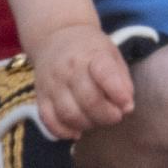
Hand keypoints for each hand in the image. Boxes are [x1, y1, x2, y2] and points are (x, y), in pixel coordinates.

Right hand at [31, 22, 133, 139]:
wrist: (56, 37)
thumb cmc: (90, 48)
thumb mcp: (111, 53)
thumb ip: (122, 79)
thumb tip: (127, 107)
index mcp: (92, 54)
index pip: (104, 73)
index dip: (117, 92)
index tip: (126, 106)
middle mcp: (69, 68)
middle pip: (88, 99)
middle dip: (106, 115)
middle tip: (115, 116)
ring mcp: (52, 84)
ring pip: (69, 114)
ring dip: (87, 124)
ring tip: (98, 120)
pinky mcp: (40, 97)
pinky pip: (49, 121)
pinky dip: (64, 132)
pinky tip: (77, 131)